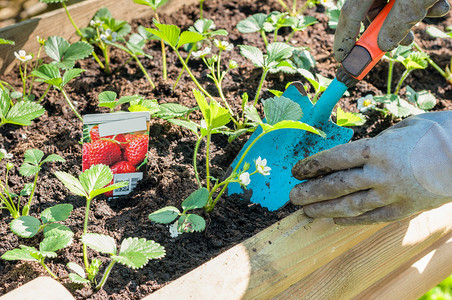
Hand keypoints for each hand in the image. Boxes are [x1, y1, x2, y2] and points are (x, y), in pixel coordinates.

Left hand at [289, 112, 451, 224]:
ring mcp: (392, 194)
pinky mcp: (404, 210)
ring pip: (350, 205)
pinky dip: (352, 220)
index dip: (312, 166)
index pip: (335, 159)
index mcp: (377, 150)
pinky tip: (336, 220)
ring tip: (308, 212)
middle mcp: (380, 174)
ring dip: (325, 209)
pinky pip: (372, 217)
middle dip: (311, 192)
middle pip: (337, 186)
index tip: (296, 171)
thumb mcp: (400, 129)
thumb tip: (352, 155)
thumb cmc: (434, 134)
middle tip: (292, 197)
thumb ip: (374, 144)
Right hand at [333, 0, 450, 61]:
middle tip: (397, 45)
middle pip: (372, 9)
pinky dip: (423, 2)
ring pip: (393, 3)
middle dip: (387, 29)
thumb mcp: (413, 0)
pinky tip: (439, 4)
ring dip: (412, 15)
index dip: (346, 39)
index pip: (350, 14)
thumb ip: (396, 24)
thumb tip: (384, 45)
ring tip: (431, 15)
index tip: (343, 59)